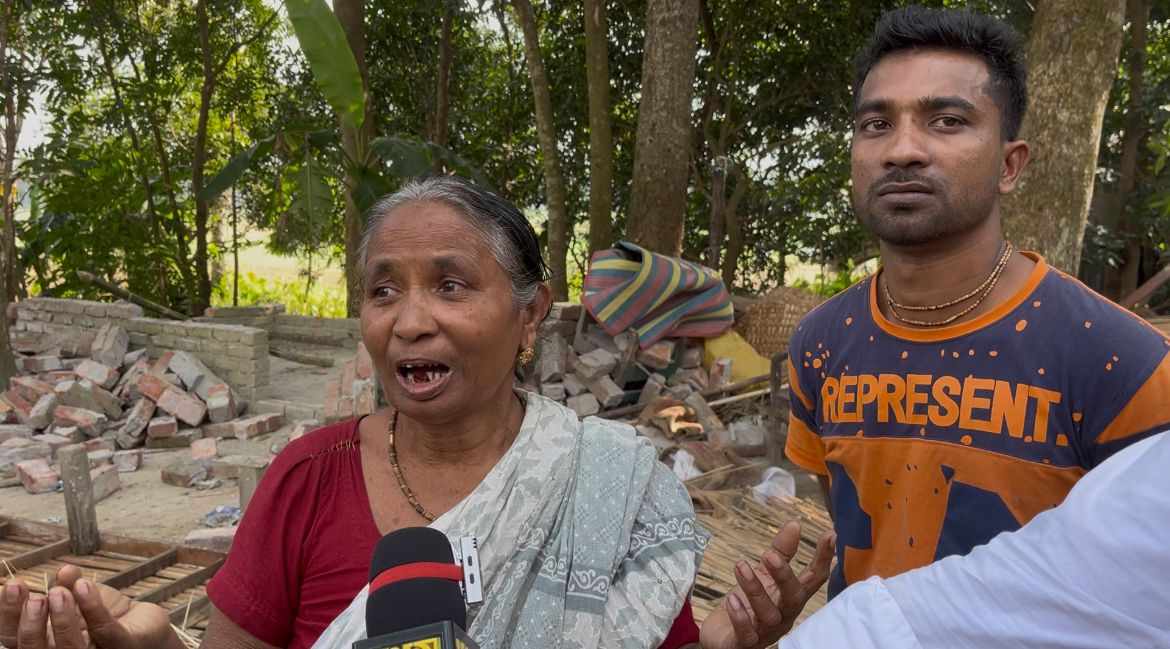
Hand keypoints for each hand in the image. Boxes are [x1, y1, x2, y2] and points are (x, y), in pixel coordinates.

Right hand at [0, 564, 179, 647]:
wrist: (147, 629)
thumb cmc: (107, 619)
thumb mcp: (82, 599)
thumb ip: (68, 585)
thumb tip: (63, 571)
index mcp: (48, 645)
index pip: (16, 639)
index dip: (8, 614)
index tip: (13, 585)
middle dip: (31, 623)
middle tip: (37, 597)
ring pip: (70, 647)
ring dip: (62, 618)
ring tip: (59, 591)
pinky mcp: (124, 646)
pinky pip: (106, 631)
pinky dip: (93, 608)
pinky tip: (85, 585)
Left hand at [699, 521, 834, 648]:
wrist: (723, 637)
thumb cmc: (747, 605)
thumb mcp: (764, 575)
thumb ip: (780, 552)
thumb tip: (794, 523)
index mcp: (791, 598)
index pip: (814, 578)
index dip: (823, 558)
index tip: (830, 533)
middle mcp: (783, 616)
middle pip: (793, 598)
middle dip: (784, 575)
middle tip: (770, 554)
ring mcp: (766, 631)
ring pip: (768, 613)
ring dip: (755, 588)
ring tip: (741, 566)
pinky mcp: (745, 643)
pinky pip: (746, 633)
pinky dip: (740, 616)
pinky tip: (731, 599)